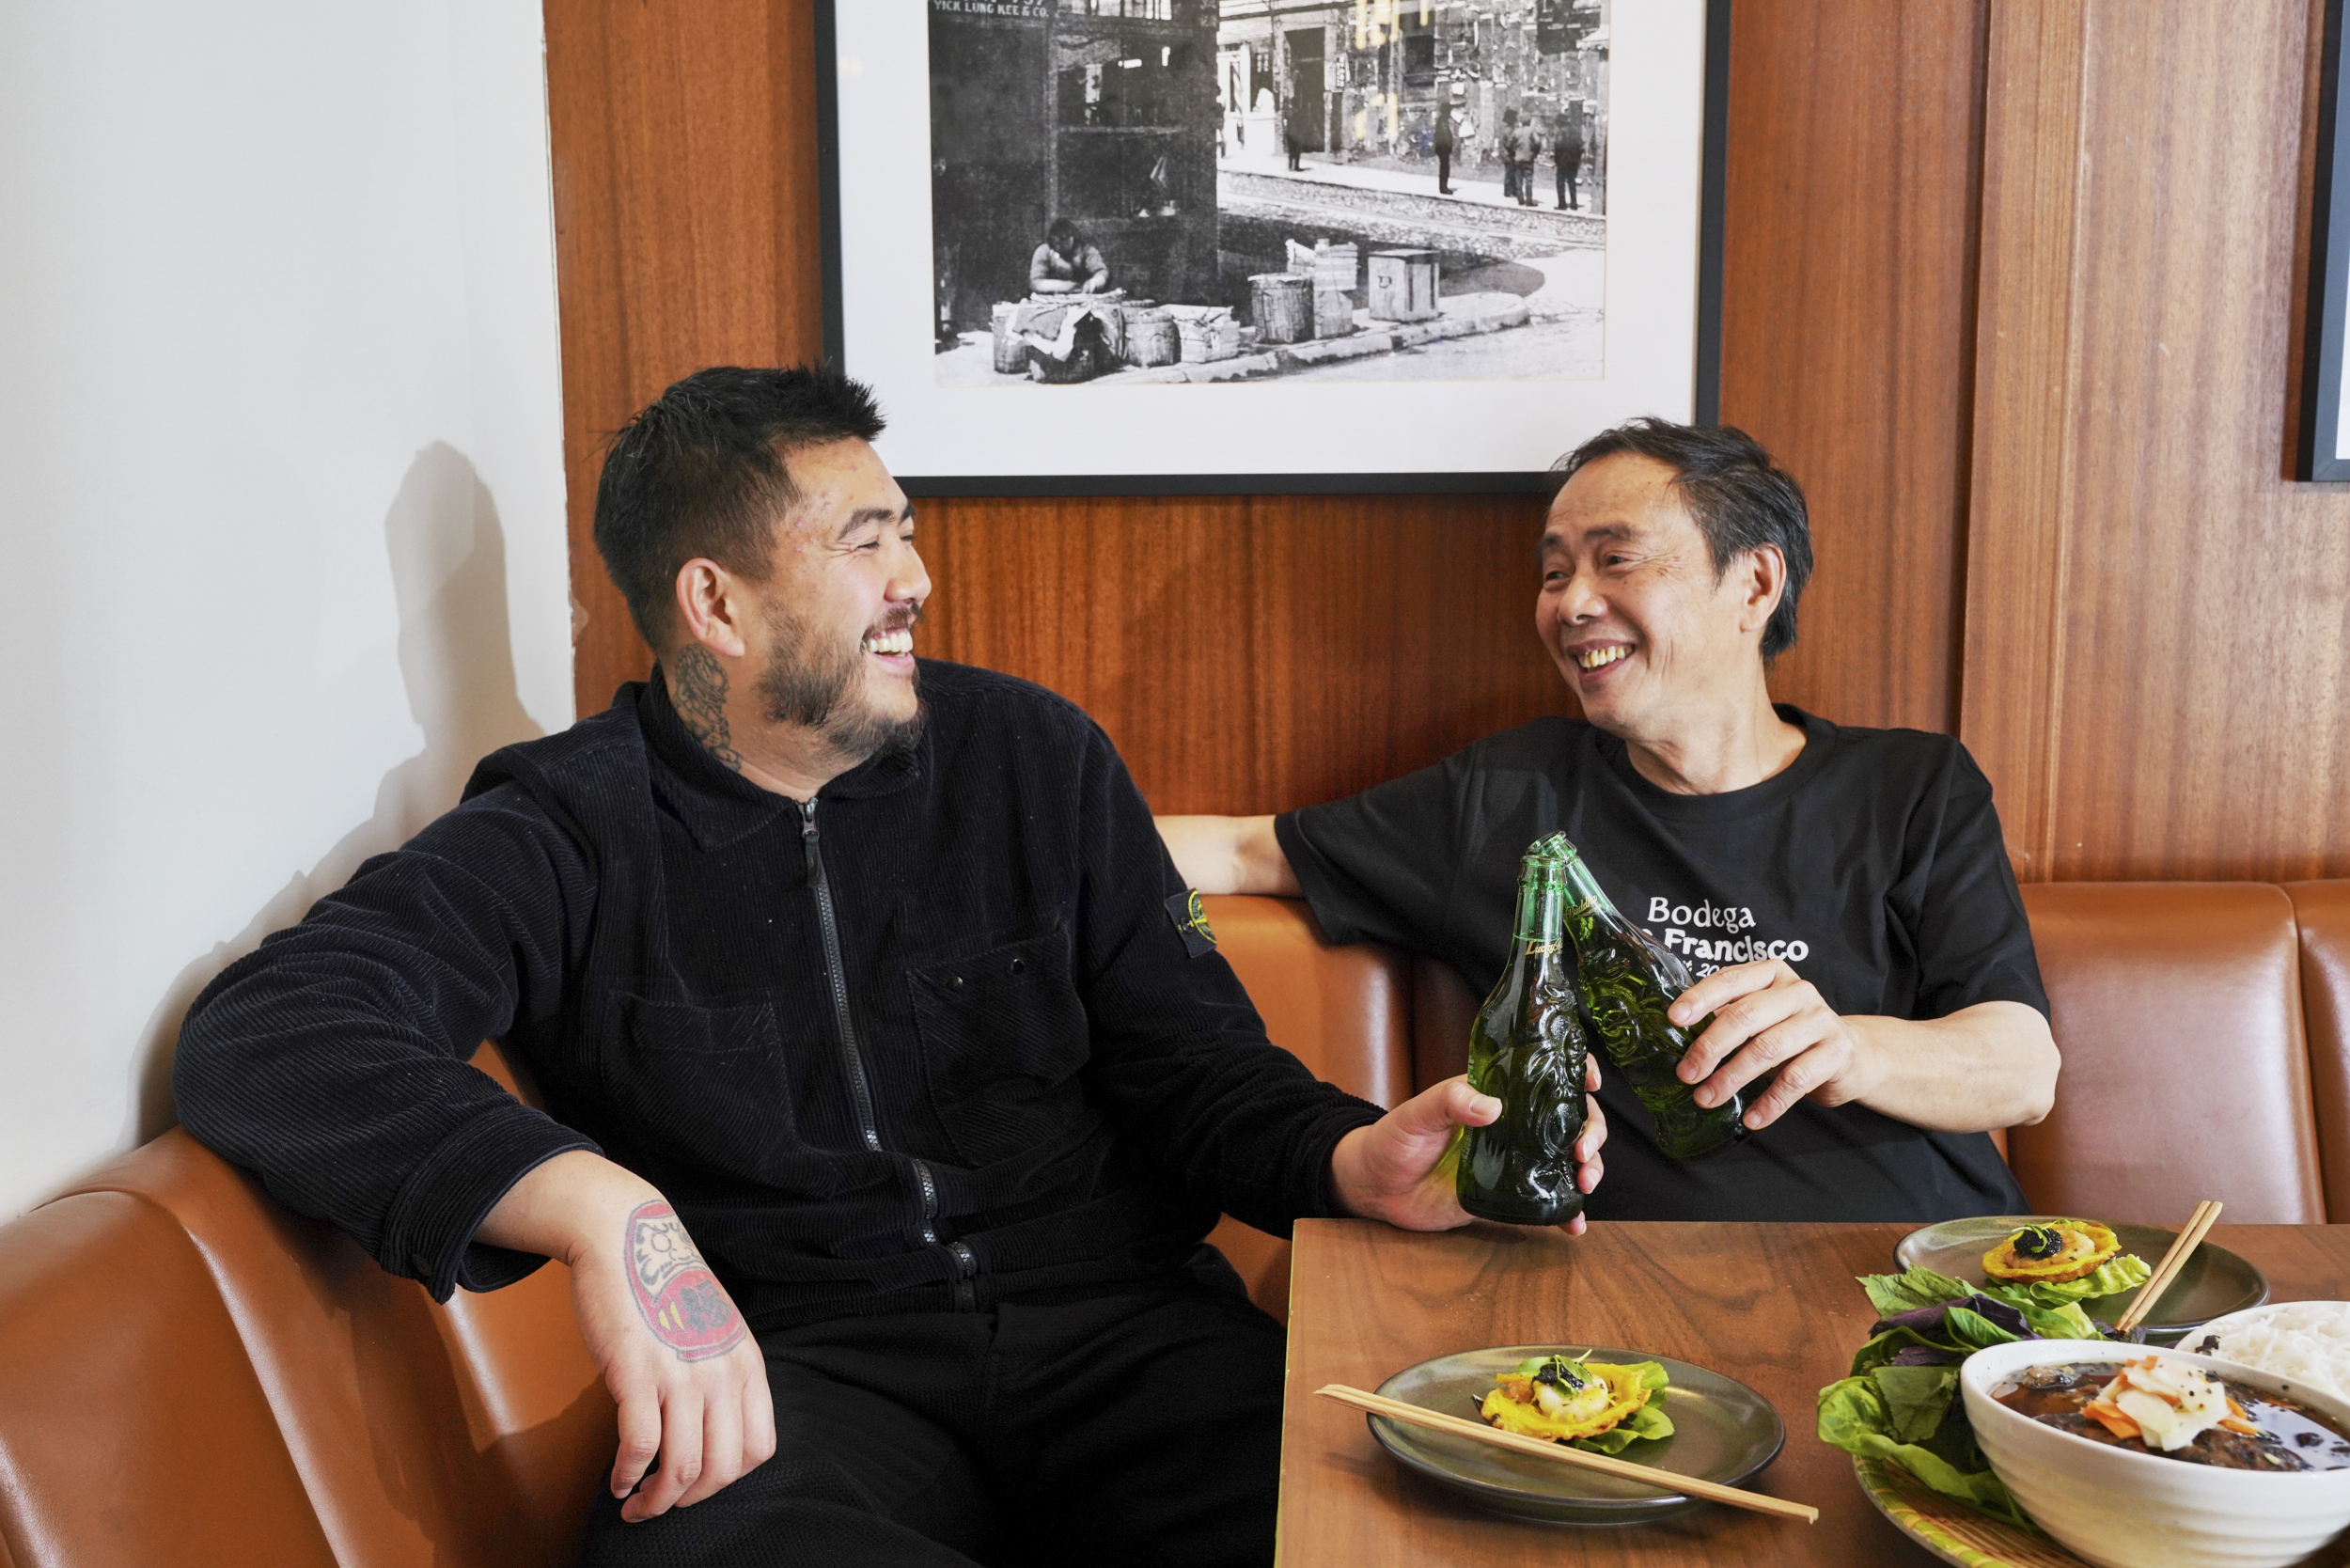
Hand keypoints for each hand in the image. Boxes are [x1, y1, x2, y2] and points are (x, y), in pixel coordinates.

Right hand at [565, 1195, 776, 1522]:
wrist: (627, 1237)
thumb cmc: (664, 1288)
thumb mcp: (715, 1330)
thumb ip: (720, 1377)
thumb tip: (707, 1435)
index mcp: (747, 1363)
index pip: (759, 1448)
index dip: (728, 1480)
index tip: (699, 1486)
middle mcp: (722, 1372)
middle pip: (723, 1468)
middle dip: (690, 1501)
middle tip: (662, 1506)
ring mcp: (682, 1372)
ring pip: (683, 1467)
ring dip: (657, 1501)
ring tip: (636, 1505)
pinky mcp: (637, 1371)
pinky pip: (640, 1446)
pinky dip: (627, 1475)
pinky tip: (617, 1480)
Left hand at [1330, 1064, 1607, 1234]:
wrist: (1375, 1189)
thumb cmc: (1391, 1140)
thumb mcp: (1415, 1113)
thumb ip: (1448, 1101)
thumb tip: (1490, 1106)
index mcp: (1495, 1094)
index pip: (1545, 1075)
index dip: (1576, 1072)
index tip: (1591, 1081)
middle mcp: (1512, 1125)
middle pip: (1569, 1119)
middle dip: (1590, 1131)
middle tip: (1582, 1150)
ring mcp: (1514, 1161)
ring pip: (1567, 1160)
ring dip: (1588, 1169)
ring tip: (1585, 1183)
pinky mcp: (1507, 1196)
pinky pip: (1545, 1203)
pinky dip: (1566, 1214)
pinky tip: (1574, 1225)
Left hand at [1668, 960, 1880, 1130]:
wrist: (1851, 1053)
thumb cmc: (1791, 1033)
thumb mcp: (1761, 1018)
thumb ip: (1727, 1017)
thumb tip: (1678, 1036)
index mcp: (1772, 974)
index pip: (1730, 980)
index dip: (1700, 998)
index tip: (1674, 1019)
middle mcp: (1797, 991)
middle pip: (1745, 1016)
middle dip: (1710, 1047)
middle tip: (1687, 1073)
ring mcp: (1820, 1020)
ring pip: (1767, 1048)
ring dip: (1732, 1078)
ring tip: (1707, 1098)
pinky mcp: (1836, 1052)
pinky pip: (1796, 1080)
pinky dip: (1770, 1103)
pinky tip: (1751, 1118)